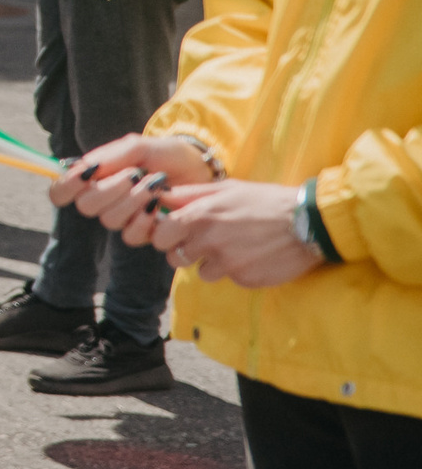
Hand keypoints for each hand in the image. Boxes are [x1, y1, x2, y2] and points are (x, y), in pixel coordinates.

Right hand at [48, 134, 219, 240]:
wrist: (201, 171)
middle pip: (85, 206)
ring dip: (133, 200)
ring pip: (109, 220)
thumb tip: (85, 168)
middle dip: (110, 189)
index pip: (60, 192)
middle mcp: (104, 201)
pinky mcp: (144, 233)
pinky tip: (160, 205)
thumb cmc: (167, 155)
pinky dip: (146, 219)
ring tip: (154, 184)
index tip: (86, 175)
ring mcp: (123, 219)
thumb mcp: (139, 147)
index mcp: (95, 179)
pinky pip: (132, 236)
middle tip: (135, 173)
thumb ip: (111, 156)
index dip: (65, 187)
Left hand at [146, 180, 326, 287]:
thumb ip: (191, 195)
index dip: (165, 235)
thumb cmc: (264, 201)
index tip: (175, 233)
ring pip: (202, 272)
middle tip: (202, 244)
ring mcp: (228, 263)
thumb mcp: (226, 189)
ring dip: (212, 263)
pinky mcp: (246, 279)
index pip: (160, 235)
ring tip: (235, 248)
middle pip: (175, 258)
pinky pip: (230, 279)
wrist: (308, 222)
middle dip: (184, 252)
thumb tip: (162, 196)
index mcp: (200, 216)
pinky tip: (253, 256)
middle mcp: (209, 241)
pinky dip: (237, 270)